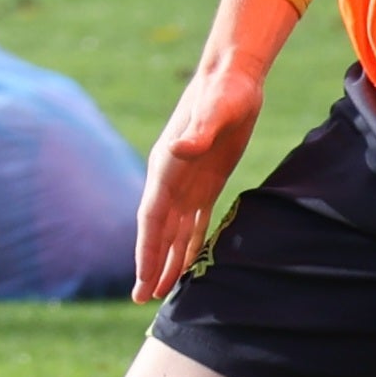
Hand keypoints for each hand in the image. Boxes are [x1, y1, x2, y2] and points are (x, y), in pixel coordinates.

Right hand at [133, 60, 268, 302]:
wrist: (232, 76)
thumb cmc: (225, 92)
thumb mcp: (215, 110)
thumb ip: (198, 132)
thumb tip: (181, 149)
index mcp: (166, 168)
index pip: (152, 219)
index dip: (147, 251)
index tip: (143, 280)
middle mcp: (170, 180)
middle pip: (157, 232)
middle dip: (150, 264)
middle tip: (143, 299)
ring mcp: (186, 183)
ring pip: (173, 230)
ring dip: (168, 259)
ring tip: (162, 291)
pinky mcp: (206, 182)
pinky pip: (194, 221)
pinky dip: (189, 243)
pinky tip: (189, 263)